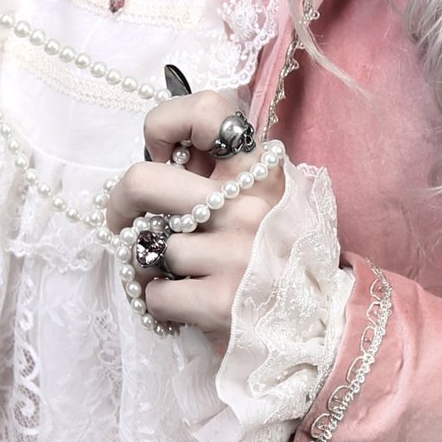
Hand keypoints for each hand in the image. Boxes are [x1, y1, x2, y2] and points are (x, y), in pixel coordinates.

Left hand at [103, 89, 281, 339]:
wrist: (322, 330)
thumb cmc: (281, 260)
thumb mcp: (269, 200)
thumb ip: (223, 175)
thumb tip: (161, 153)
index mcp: (261, 172)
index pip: (206, 111)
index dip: (164, 125)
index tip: (159, 155)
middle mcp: (249, 205)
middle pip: (142, 182)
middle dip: (119, 206)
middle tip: (123, 222)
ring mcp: (235, 253)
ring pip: (148, 246)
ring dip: (150, 266)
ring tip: (175, 276)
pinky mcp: (219, 301)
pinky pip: (155, 293)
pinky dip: (160, 303)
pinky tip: (185, 306)